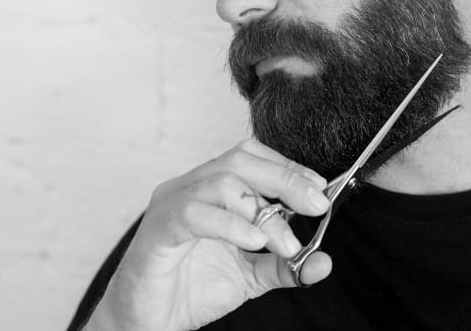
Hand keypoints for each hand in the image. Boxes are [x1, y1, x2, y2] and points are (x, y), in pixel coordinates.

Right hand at [84, 138, 332, 330]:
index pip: (252, 157)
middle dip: (285, 179)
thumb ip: (285, 266)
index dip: (288, 167)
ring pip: (222, 182)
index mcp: (210, 189)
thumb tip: (323, 263)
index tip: (320, 189)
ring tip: (286, 244)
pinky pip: (194, 213)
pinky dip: (230, 225)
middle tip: (317, 205)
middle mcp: (190, 187)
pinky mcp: (157, 229)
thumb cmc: (190, 290)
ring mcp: (171, 204)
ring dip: (263, 212)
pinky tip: (254, 242)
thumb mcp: (250, 277)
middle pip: (241, 160)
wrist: (146, 323)